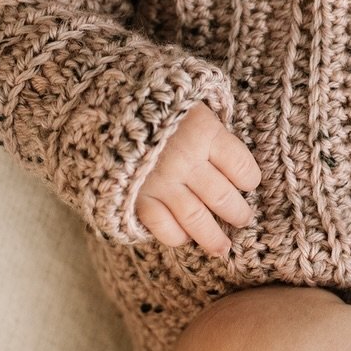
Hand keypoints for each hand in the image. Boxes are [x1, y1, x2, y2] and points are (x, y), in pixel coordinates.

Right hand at [134, 103, 261, 257]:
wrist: (101, 105)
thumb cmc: (155, 104)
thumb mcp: (189, 103)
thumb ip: (210, 127)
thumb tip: (230, 158)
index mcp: (203, 131)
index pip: (241, 167)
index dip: (249, 179)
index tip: (248, 184)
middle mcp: (185, 159)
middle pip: (222, 197)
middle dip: (237, 214)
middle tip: (242, 219)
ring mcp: (161, 181)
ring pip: (197, 218)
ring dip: (213, 237)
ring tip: (222, 247)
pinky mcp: (138, 197)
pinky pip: (164, 227)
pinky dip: (177, 236)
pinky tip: (184, 237)